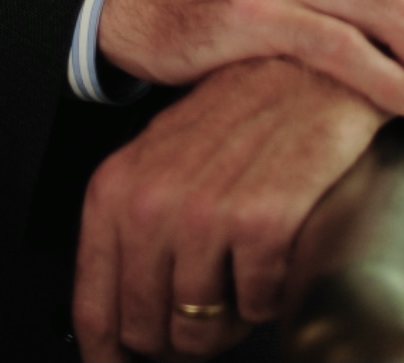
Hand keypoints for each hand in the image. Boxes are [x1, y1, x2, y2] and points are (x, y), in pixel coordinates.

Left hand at [73, 56, 382, 361]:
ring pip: (198, 331)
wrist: (308, 69)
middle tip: (208, 300)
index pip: (95, 311)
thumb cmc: (239, 115)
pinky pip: (256, 307)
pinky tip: (274, 250)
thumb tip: (126, 319)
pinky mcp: (260, 224)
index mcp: (115, 190)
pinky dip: (269, 293)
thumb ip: (135, 230)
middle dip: (180, 333)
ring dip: (226, 318)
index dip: (111, 356)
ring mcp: (205, 215)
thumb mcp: (163, 161)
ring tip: (242, 270)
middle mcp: (151, 204)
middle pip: (147, 332)